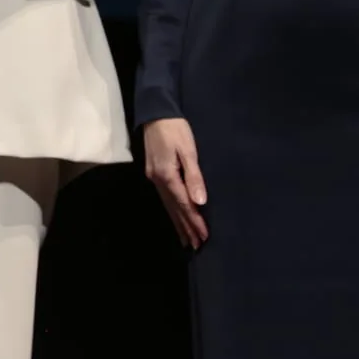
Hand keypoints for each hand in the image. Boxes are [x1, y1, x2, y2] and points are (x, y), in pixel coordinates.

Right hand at [143, 118, 208, 248]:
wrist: (154, 112)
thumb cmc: (175, 129)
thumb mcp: (187, 150)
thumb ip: (194, 176)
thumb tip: (200, 201)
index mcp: (167, 175)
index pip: (184, 204)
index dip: (195, 221)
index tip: (204, 237)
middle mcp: (158, 180)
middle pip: (174, 209)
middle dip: (186, 228)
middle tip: (197, 246)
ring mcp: (154, 178)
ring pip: (168, 206)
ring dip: (178, 224)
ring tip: (187, 240)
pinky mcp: (154, 173)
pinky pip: (164, 199)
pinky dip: (172, 211)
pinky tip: (175, 217)